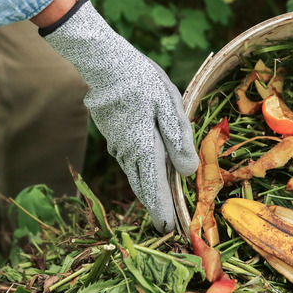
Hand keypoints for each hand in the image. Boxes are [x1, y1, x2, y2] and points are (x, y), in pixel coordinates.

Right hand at [40, 0, 198, 232]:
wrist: (104, 63)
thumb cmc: (142, 80)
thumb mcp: (169, 105)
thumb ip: (178, 140)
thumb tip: (187, 172)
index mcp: (144, 148)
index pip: (155, 189)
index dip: (163, 210)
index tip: (169, 229)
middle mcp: (127, 152)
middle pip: (143, 187)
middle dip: (155, 206)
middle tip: (165, 224)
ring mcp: (117, 145)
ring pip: (134, 175)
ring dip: (147, 190)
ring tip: (159, 204)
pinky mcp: (112, 136)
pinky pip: (129, 161)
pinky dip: (140, 173)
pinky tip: (147, 173)